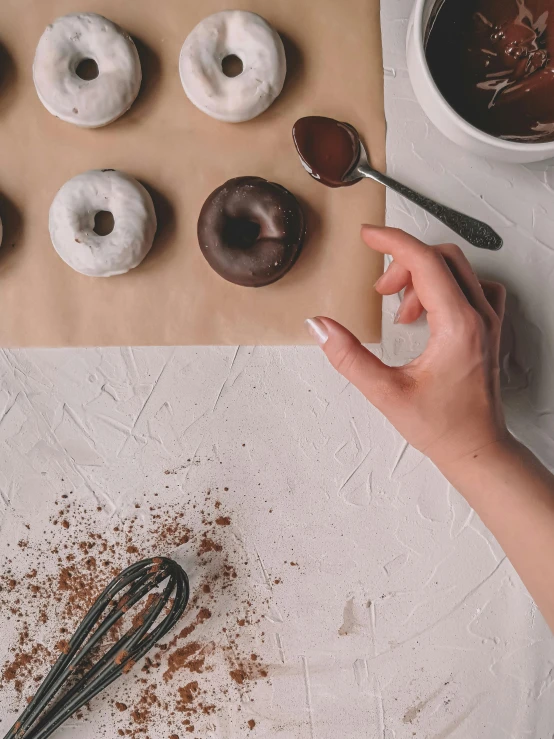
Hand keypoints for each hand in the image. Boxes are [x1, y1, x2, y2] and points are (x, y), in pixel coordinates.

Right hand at [306, 226, 508, 470]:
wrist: (476, 448)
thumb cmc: (441, 426)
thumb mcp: (385, 393)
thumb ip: (348, 357)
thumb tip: (320, 326)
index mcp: (458, 326)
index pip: (426, 262)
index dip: (392, 242)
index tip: (368, 236)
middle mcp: (480, 316)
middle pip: (442, 259)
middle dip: (404, 264)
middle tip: (380, 292)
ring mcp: (489, 321)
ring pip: (458, 270)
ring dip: (423, 276)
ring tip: (401, 312)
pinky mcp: (489, 329)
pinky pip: (473, 286)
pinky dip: (446, 286)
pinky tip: (428, 311)